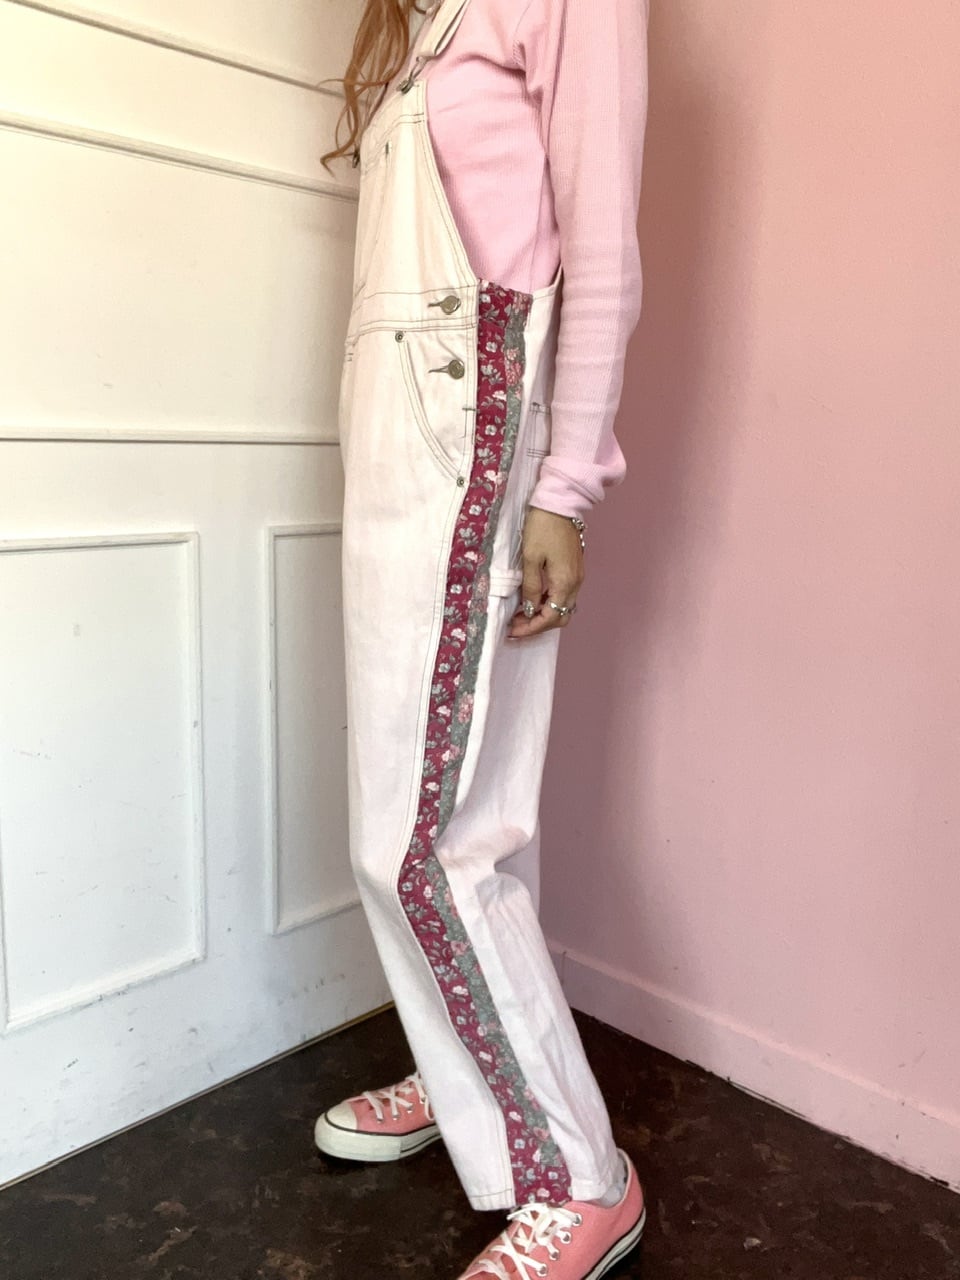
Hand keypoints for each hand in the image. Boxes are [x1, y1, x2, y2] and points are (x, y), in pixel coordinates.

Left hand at [507, 507, 583, 638]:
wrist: (560, 503)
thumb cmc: (543, 527)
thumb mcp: (530, 558)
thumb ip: (530, 586)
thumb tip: (529, 608)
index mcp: (565, 583)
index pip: (550, 618)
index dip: (531, 628)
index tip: (512, 630)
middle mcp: (575, 583)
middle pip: (561, 617)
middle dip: (538, 625)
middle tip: (516, 624)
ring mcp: (577, 576)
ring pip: (563, 607)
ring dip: (543, 614)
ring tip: (521, 614)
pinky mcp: (574, 569)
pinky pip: (563, 595)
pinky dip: (548, 602)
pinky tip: (532, 599)